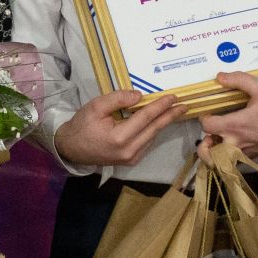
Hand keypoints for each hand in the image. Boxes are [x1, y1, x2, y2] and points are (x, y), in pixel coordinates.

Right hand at [53, 90, 186, 167]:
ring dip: (163, 122)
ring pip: (152, 136)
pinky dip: (153, 130)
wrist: (72, 149)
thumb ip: (117, 99)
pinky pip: (147, 142)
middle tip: (184, 105)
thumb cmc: (82, 126)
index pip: (146, 118)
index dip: (161, 106)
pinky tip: (159, 121)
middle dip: (170, 116)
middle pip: (154, 129)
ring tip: (174, 111)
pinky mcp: (131, 160)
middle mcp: (129, 150)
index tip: (174, 97)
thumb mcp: (95, 106)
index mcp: (119, 137)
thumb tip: (139, 96)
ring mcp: (131, 157)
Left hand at [198, 72, 257, 157]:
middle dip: (205, 145)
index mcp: (234, 125)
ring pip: (220, 161)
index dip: (205, 118)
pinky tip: (234, 144)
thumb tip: (219, 77)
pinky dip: (229, 157)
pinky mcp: (254, 158)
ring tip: (219, 142)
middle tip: (210, 135)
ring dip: (215, 153)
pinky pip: (235, 162)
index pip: (207, 126)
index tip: (211, 113)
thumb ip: (238, 80)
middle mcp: (236, 143)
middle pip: (208, 153)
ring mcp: (245, 153)